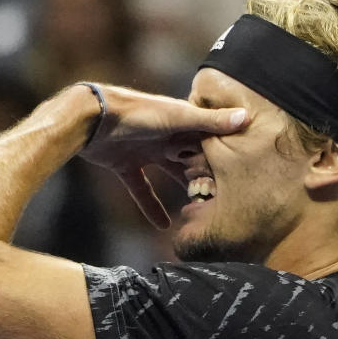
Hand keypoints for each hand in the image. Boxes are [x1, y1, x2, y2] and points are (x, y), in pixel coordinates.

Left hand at [76, 84, 246, 228]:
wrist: (91, 118)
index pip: (208, 143)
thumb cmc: (136, 112)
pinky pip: (142, 189)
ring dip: (182, 192)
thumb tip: (246, 117)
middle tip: (219, 202)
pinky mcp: (126, 165)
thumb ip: (210, 121)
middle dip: (204, 179)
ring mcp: (146, 150)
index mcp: (181, 121)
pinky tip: (163, 226)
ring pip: (170, 175)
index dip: (220, 161)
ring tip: (199, 214)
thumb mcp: (178, 117)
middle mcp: (166, 135)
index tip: (236, 182)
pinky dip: (151, 206)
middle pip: (191, 160)